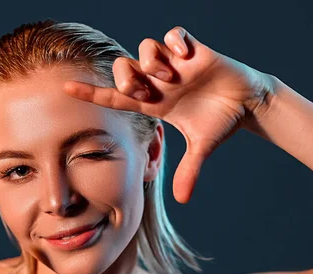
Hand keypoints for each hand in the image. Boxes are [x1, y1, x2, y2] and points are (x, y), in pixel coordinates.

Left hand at [63, 26, 272, 202]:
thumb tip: (183, 200)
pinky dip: (176, 41)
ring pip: (145, 48)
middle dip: (127, 78)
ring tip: (171, 76)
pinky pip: (174, 33)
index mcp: (154, 103)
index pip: (115, 96)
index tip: (65, 88)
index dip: (90, 93)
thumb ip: (188, 170)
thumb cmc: (219, 122)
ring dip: (152, 62)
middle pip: (123, 67)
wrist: (246, 103)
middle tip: (148, 93)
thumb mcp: (202, 147)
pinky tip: (187, 56)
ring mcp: (174, 64)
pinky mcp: (193, 49)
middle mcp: (158, 81)